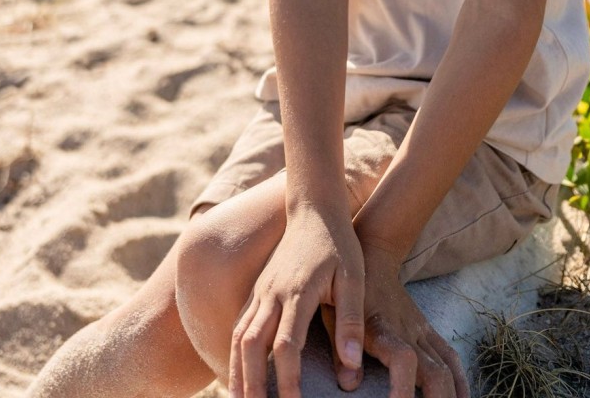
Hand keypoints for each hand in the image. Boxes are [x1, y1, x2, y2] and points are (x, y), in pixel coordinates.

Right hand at [229, 204, 364, 397]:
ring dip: (237, 370)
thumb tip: (352, 367)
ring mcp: (261, 290)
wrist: (314, 208)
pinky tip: (238, 372)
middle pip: (251, 344)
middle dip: (251, 383)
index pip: (287, 345)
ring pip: (239, 336)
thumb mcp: (354, 279)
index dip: (288, 380)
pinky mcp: (257, 289)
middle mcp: (272, 293)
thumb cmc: (339, 244)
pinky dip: (235, 352)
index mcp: (297, 292)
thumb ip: (351, 321)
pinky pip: (239, 325)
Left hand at [355, 240, 469, 397]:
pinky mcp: (427, 330)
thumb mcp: (333, 313)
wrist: (373, 254)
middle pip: (435, 372)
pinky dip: (460, 380)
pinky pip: (450, 356)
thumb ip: (340, 349)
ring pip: (447, 367)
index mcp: (382, 328)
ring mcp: (421, 331)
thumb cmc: (345, 289)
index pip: (403, 360)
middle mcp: (407, 332)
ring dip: (451, 396)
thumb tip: (348, 386)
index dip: (403, 388)